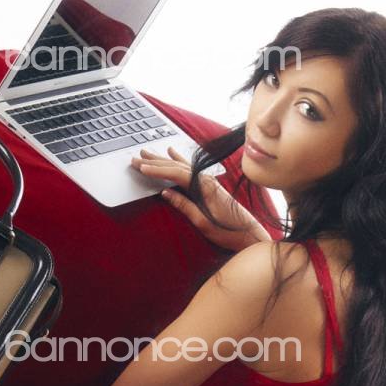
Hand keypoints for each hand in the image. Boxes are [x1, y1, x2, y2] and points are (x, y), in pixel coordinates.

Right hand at [130, 146, 269, 252]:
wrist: (249, 233)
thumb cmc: (229, 231)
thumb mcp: (203, 222)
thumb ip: (185, 205)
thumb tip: (166, 193)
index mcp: (204, 186)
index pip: (175, 173)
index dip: (156, 170)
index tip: (140, 167)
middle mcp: (206, 179)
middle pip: (176, 165)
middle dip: (154, 162)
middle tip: (135, 158)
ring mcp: (208, 180)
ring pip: (181, 165)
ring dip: (162, 159)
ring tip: (146, 152)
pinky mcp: (210, 184)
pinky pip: (190, 167)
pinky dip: (179, 159)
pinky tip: (172, 151)